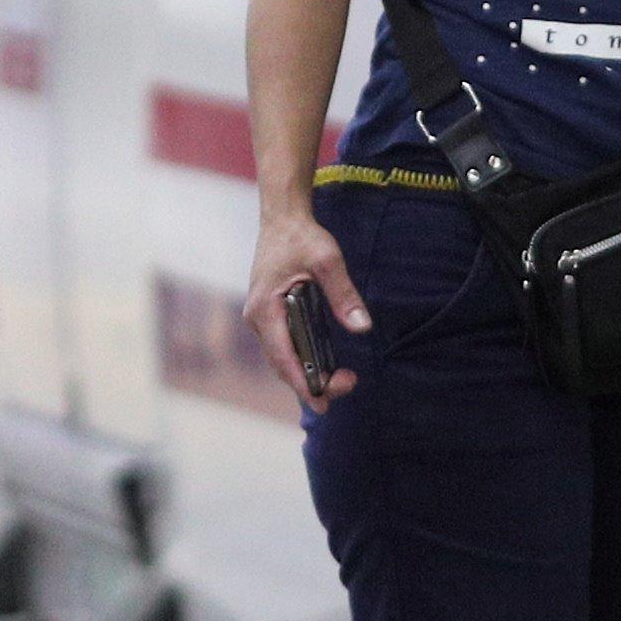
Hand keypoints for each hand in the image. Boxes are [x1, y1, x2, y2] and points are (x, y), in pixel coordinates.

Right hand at [245, 198, 370, 407]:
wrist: (282, 218)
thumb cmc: (301, 236)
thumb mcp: (327, 261)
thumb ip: (344, 294)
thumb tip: (362, 327)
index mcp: (265, 309)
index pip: (284, 358)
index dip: (303, 384)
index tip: (323, 403)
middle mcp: (258, 319)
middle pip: (282, 364)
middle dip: (311, 382)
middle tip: (347, 384)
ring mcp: (261, 318)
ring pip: (282, 358)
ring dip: (307, 372)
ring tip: (340, 380)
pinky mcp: (269, 314)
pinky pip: (283, 345)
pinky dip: (302, 359)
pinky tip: (323, 364)